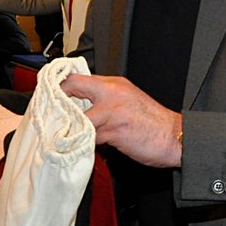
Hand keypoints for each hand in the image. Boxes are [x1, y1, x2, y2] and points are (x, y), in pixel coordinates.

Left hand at [59, 74, 182, 168]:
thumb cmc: (153, 124)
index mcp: (114, 84)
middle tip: (49, 115)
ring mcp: (112, 111)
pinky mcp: (114, 130)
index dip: (60, 87)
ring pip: (77, 116)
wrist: (176, 137)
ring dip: (68, 127)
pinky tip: (79, 147)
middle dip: (57, 102)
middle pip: (72, 88)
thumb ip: (104, 101)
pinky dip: (82, 143)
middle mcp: (112, 93)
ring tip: (63, 136)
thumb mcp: (128, 101)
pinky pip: (89, 136)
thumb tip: (80, 110)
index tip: (50, 98)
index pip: (78, 77)